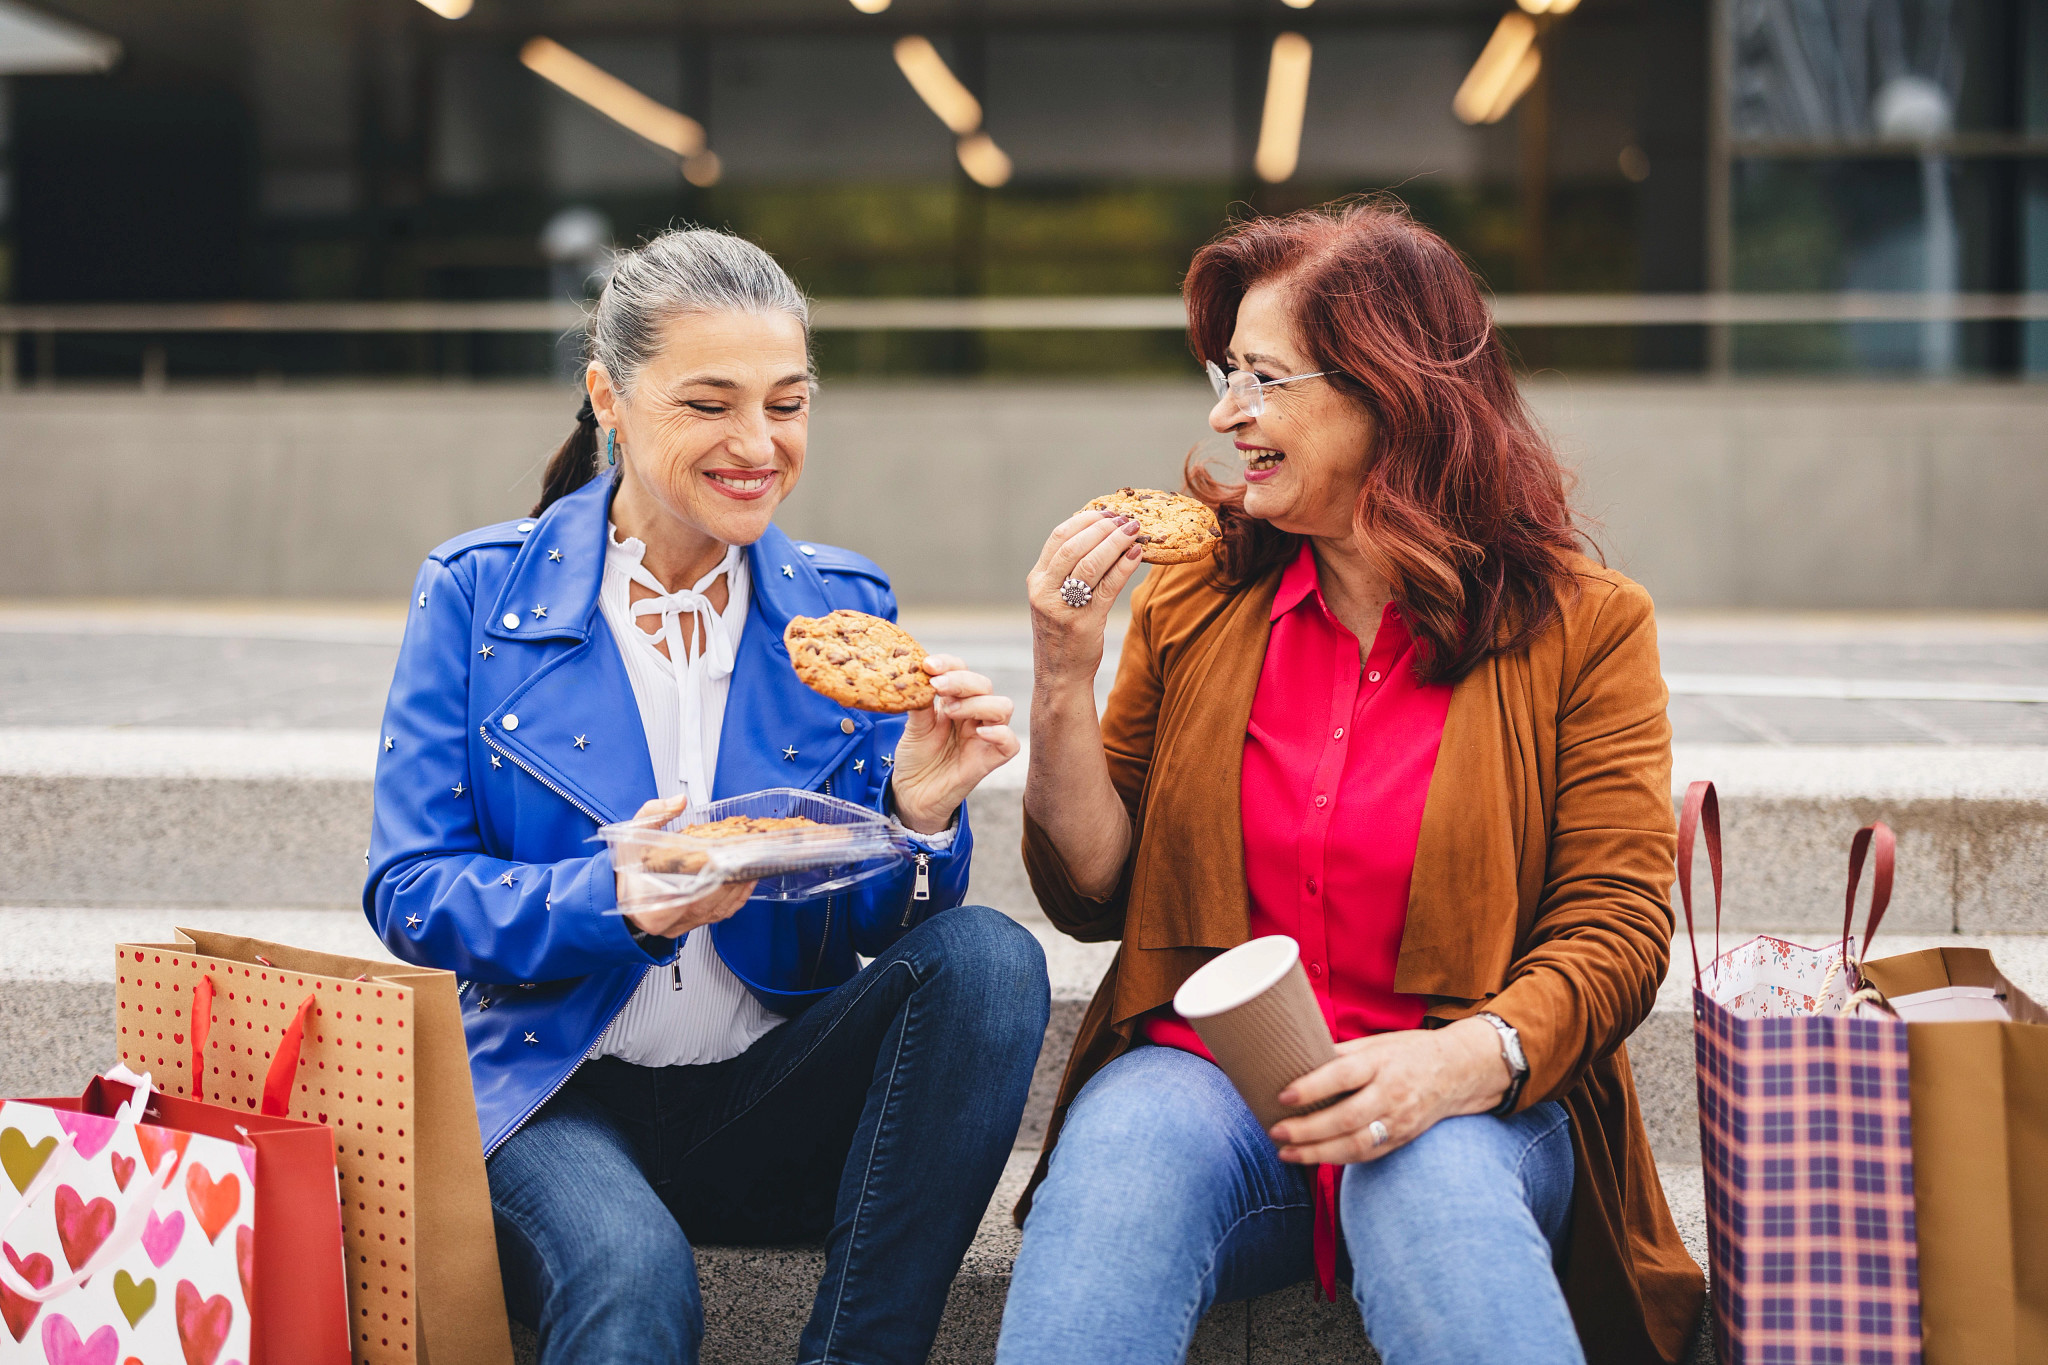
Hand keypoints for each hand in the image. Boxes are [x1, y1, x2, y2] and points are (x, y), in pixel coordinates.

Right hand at [614, 795, 756, 938]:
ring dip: (739, 887)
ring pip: (719, 909)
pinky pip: (720, 914)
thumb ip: (653, 814)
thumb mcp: (632, 836)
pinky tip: (747, 880)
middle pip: (710, 902)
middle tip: (747, 857)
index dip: (711, 881)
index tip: (725, 862)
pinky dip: (737, 897)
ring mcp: (682, 925)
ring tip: (752, 864)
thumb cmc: (625, 868)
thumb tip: (678, 802)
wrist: (617, 892)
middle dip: (732, 879)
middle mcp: (669, 921)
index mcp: (651, 906)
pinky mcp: (691, 924)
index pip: (689, 897)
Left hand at [890, 655, 1020, 834]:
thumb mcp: (913, 725)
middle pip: (984, 685)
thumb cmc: (916, 757)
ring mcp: (984, 736)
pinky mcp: (989, 760)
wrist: (912, 793)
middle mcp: (973, 715)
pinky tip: (979, 733)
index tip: (928, 665)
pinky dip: (1000, 734)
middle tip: (937, 686)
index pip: (962, 670)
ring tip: (950, 712)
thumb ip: (920, 702)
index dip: (949, 663)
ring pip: (1002, 707)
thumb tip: (917, 675)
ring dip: (977, 703)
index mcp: (955, 700)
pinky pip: (1011, 743)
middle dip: (961, 681)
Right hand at [1025, 510, 1145, 688]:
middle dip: (1102, 528)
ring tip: (1135, 532)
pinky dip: (1124, 566)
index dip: (1084, 520)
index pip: (1058, 538)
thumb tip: (1101, 536)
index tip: (1106, 512)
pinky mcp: (1084, 623)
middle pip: (1074, 546)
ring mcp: (1062, 607)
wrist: (1059, 676)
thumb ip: (1068, 571)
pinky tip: (1137, 555)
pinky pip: (1108, 586)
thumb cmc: (1062, 634)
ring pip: (1091, 563)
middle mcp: (1044, 591)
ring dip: (1115, 542)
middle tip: (1124, 520)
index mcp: (1036, 581)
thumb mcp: (1055, 598)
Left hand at [1265, 1018, 1512, 1164]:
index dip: (1311, 1088)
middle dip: (1308, 1130)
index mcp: (1382, 1063)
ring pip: (1355, 1144)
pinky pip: (1367, 1154)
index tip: (1283, 1095)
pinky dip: (1338, 1159)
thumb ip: (1341, 1053)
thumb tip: (1298, 1059)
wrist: (1460, 1071)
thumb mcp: (1378, 1042)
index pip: (1343, 1076)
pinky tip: (1313, 1158)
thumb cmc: (1410, 1051)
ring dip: (1317, 1152)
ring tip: (1287, 1152)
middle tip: (1276, 1131)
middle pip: (1346, 1118)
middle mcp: (1391, 1093)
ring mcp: (1399, 1120)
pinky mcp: (1402, 1139)